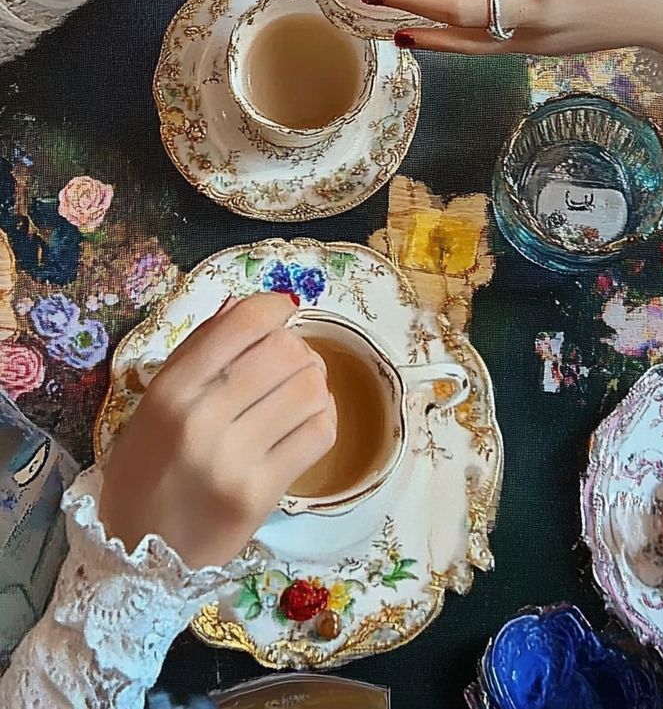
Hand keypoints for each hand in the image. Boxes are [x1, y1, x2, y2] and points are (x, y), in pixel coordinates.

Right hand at [99, 294, 335, 569]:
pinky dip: (322, 419)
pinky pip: (318, 434)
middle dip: (298, 349)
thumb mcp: (155, 404)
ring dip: (314, 384)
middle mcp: (201, 419)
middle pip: (283, 352)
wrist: (138, 558)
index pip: (242, 324)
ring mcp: (234, 460)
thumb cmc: (148, 470)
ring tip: (299, 395)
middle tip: (292, 363)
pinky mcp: (261, 494)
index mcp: (171, 390)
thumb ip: (198, 352)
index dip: (274, 308)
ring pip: (309, 390)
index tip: (282, 313)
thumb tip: (246, 305)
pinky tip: (306, 424)